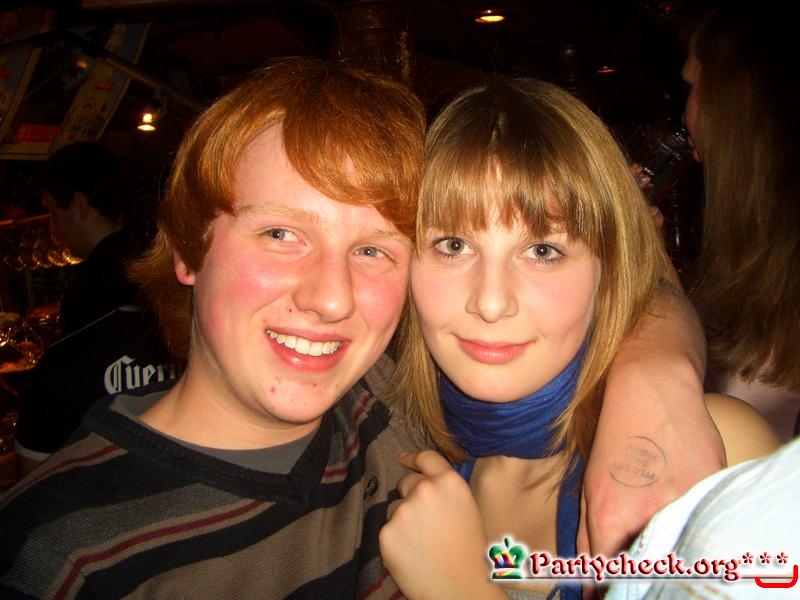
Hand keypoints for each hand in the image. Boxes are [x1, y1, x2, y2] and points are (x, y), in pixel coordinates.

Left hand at [380, 451, 505, 599]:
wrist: (460, 588)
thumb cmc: (470, 553)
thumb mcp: (468, 509)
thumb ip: (446, 491)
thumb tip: (424, 482)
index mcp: (450, 482)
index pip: (426, 458)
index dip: (413, 457)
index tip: (403, 458)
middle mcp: (425, 490)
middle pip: (407, 482)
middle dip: (411, 496)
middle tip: (425, 522)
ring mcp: (404, 510)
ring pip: (395, 508)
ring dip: (403, 520)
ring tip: (424, 544)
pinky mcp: (387, 532)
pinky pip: (387, 529)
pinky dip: (396, 540)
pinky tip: (413, 554)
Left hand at [585, 288, 723, 554]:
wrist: (650, 384)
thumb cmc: (614, 431)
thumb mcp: (590, 483)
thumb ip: (590, 532)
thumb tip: (593, 572)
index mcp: (608, 516)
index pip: (610, 572)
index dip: (609, 579)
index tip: (609, 577)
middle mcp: (647, 514)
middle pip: (646, 565)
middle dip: (639, 563)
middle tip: (634, 546)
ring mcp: (684, 500)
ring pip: (678, 544)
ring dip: (666, 539)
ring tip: (655, 511)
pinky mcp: (711, 486)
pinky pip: (702, 519)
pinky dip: (691, 518)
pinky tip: (678, 496)